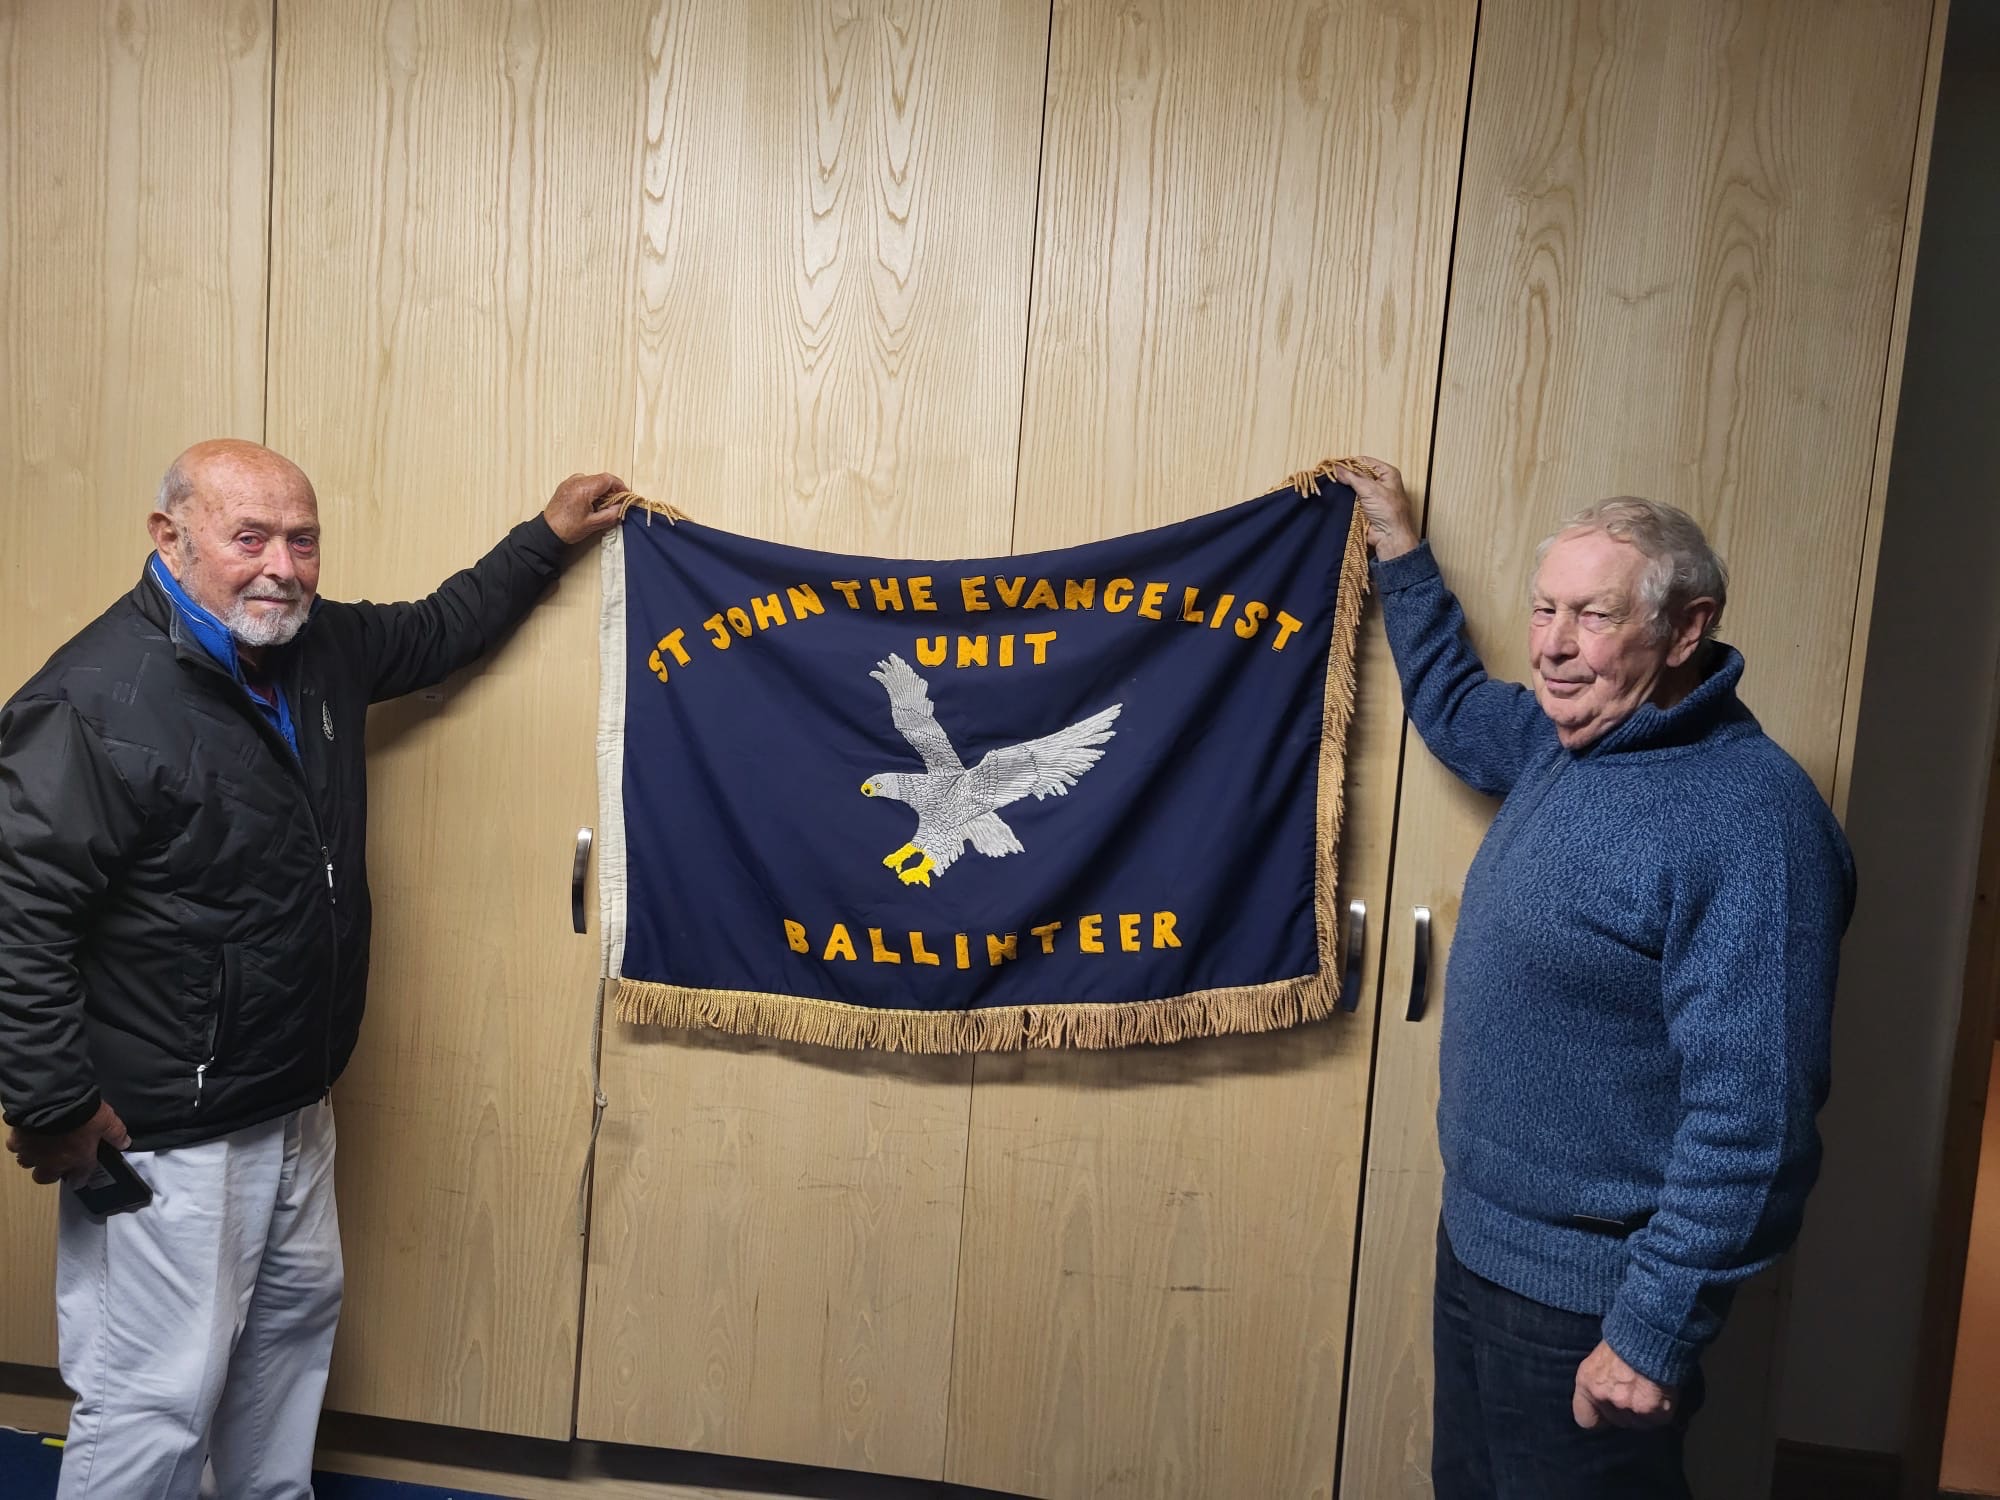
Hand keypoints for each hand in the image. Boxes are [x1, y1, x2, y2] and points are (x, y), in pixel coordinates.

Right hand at [6, 1100, 130, 1186]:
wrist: (55, 1101)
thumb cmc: (84, 1114)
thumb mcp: (107, 1121)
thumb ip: (116, 1134)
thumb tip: (125, 1143)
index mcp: (78, 1159)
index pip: (80, 1177)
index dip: (80, 1178)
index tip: (79, 1178)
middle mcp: (53, 1162)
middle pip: (46, 1177)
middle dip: (50, 1172)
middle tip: (56, 1161)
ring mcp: (33, 1153)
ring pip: (28, 1164)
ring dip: (34, 1158)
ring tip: (40, 1147)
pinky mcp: (18, 1142)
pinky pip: (16, 1147)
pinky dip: (20, 1142)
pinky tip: (27, 1134)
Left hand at [541, 471, 629, 545]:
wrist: (548, 531)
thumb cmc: (568, 528)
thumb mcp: (594, 524)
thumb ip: (612, 514)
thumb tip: (621, 506)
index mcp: (584, 489)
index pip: (608, 479)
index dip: (620, 486)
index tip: (625, 495)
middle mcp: (577, 481)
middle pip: (601, 479)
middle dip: (611, 490)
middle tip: (616, 503)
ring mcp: (570, 482)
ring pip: (593, 480)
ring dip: (601, 490)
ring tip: (603, 505)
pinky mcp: (566, 485)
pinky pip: (584, 482)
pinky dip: (591, 489)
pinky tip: (592, 503)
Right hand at [1331, 456, 1419, 559]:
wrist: (1390, 536)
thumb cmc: (1389, 512)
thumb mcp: (1370, 489)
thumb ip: (1353, 477)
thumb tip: (1337, 468)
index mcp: (1387, 473)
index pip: (1364, 462)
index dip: (1349, 463)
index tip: (1334, 465)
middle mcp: (1380, 483)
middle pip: (1358, 473)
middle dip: (1345, 475)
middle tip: (1330, 475)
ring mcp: (1372, 495)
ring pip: (1353, 487)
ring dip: (1344, 487)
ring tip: (1330, 484)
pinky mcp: (1364, 507)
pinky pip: (1351, 499)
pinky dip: (1344, 498)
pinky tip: (1335, 496)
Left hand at [1572, 1340, 1679, 1428]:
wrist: (1650, 1333)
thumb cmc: (1626, 1340)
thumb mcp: (1600, 1359)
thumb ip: (1600, 1381)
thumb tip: (1608, 1396)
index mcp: (1586, 1383)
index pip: (1585, 1419)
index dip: (1599, 1418)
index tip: (1608, 1413)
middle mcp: (1603, 1397)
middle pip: (1617, 1420)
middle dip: (1627, 1411)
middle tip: (1637, 1392)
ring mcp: (1625, 1405)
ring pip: (1637, 1423)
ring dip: (1644, 1413)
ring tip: (1650, 1391)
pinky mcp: (1649, 1410)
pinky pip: (1656, 1420)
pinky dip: (1661, 1411)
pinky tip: (1662, 1395)